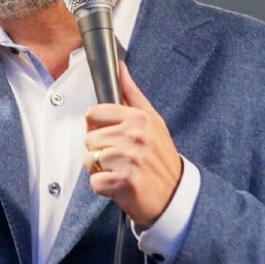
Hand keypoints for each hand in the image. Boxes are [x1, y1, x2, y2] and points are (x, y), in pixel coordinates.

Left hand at [83, 64, 183, 226]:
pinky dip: (103, 187)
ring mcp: (129, 159)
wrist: (175, 195)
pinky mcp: (124, 181)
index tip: (111, 136)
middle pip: (89, 138)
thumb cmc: (161, 157)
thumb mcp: (152, 121)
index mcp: (138, 118)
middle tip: (120, 158)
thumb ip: (132, 94)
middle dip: (100, 151)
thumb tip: (120, 68)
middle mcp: (134, 135)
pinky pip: (95, 182)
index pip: (93, 114)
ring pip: (89, 160)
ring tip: (121, 170)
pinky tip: (119, 185)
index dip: (98, 127)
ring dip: (101, 170)